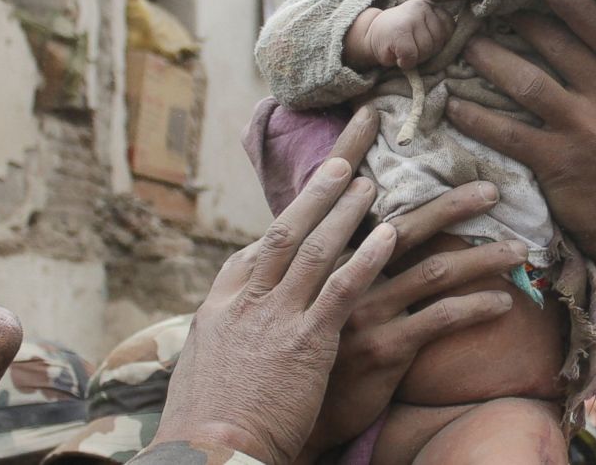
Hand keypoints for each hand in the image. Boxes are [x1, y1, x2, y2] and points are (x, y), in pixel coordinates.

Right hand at [149, 155, 395, 462]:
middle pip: (286, 231)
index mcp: (221, 306)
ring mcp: (276, 319)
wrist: (209, 454)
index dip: (287, 218)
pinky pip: (342, 289)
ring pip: (316, 249)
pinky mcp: (306, 344)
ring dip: (346, 212)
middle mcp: (246, 301)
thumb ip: (227, 335)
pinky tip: (388, 236)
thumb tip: (234, 322)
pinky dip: (365, 258)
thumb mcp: (207, 367)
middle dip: (316, 192)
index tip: (311, 193)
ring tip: (372, 182)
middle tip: (344, 160)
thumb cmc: (209, 423)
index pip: (257, 249)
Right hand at [307, 182, 524, 451]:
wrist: (300, 411)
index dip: (374, 164)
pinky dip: (477, 306)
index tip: (393, 128)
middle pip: (406, 228)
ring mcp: (365, 312)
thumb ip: (340, 258)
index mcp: (328, 257)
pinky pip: (441, 318)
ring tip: (518, 252)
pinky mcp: (385, 347)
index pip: (359, 205)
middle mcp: (343, 276)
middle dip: (452, 205)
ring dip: (483, 258)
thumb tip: (378, 224)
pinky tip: (503, 304)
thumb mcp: (315, 296)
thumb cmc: (318, 347)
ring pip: (435, 271)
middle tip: (492, 191)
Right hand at [349, 0, 453, 69]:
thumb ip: (441, 32)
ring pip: (426, 51)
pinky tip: (397, 55)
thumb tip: (463, 45)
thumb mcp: (424, 27)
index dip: (438, 43)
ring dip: (415, 58)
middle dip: (426, 52)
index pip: (450, 31)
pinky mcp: (399, 33)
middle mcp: (422, 8)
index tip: (422, 40)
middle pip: (439, 43)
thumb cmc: (402, 36)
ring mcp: (410, 19)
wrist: (369, 34)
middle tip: (410, 46)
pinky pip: (411, 57)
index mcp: (432, 7)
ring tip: (403, 49)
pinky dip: (404, 62)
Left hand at [445, 0, 595, 251]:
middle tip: (488, 4)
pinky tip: (454, 103)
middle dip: (521, 22)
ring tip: (467, 44)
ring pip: (528, 83)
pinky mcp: (557, 165)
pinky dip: (477, 115)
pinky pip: (507, 132)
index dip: (578, 3)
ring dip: (491, 60)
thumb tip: (581, 27)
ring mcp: (585, 133)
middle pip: (561, 48)